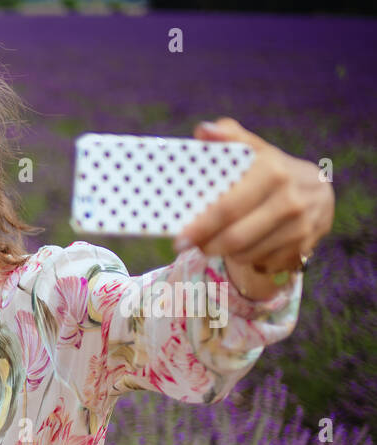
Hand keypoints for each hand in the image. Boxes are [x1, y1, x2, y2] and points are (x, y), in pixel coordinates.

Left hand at [175, 117, 333, 278]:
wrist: (317, 191)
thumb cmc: (270, 170)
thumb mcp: (254, 150)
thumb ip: (229, 138)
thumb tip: (203, 130)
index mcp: (272, 172)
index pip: (228, 208)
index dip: (201, 227)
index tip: (179, 239)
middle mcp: (290, 200)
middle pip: (235, 237)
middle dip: (206, 245)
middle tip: (189, 246)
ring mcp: (300, 225)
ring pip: (246, 253)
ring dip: (223, 252)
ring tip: (213, 242)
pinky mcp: (304, 245)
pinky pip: (262, 261)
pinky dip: (246, 258)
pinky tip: (242, 245)